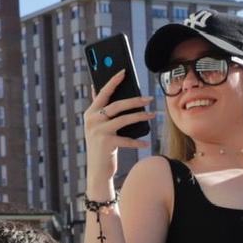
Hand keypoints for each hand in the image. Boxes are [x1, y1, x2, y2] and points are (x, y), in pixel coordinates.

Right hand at [82, 69, 153, 193]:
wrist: (97, 171)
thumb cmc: (101, 146)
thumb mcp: (97, 126)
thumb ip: (97, 108)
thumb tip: (95, 87)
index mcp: (90, 113)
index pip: (103, 92)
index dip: (113, 80)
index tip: (124, 71)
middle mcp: (92, 120)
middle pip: (117, 105)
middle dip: (135, 100)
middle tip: (149, 98)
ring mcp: (98, 132)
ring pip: (124, 119)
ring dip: (140, 116)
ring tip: (152, 114)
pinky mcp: (106, 143)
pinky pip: (126, 139)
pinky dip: (137, 141)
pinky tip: (146, 142)